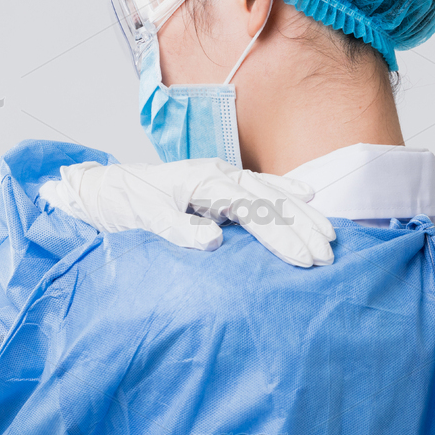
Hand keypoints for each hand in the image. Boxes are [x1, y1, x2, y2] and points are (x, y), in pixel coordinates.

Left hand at [38, 159, 334, 266]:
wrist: (104, 190)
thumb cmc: (124, 203)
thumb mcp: (144, 219)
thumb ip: (178, 229)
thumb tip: (215, 240)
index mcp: (205, 181)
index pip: (254, 209)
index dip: (280, 235)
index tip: (302, 259)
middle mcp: (220, 174)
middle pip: (272, 199)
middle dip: (302, 227)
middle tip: (327, 255)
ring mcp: (222, 177)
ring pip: (273, 192)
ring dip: (303, 214)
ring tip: (330, 236)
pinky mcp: (220, 186)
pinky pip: (262, 187)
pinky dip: (287, 192)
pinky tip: (308, 196)